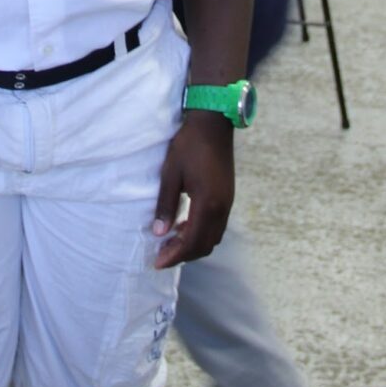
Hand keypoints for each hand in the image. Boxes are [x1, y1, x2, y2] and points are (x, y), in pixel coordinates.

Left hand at [152, 110, 233, 269]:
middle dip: (183, 255)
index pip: (192, 242)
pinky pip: (217, 225)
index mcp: (208, 204)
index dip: (174, 256)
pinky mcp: (228, 196)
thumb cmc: (189, 145)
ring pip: (213, 237)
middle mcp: (222, 208)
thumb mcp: (171, 173)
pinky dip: (201, 233)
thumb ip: (166, 205)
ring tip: (171, 243)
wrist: (213, 123)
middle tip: (161, 256)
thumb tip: (159, 233)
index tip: (157, 262)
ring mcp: (228, 202)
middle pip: (205, 244)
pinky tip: (185, 226)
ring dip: (193, 245)